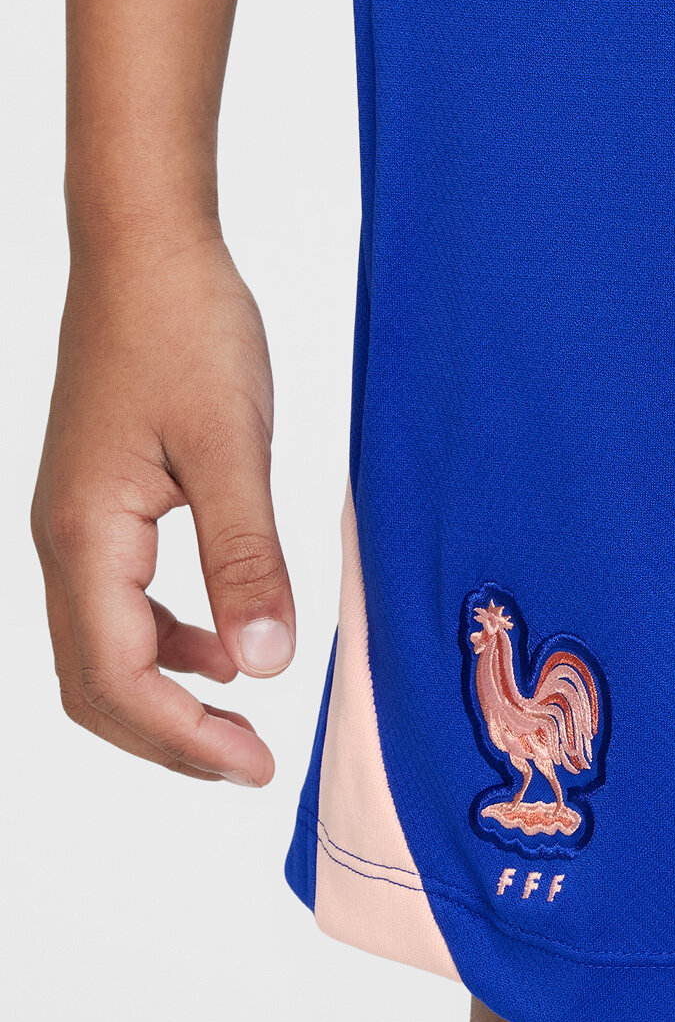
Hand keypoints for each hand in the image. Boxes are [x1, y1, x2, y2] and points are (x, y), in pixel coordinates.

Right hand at [31, 232, 294, 782]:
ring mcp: (77, 525)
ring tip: (244, 716)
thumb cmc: (185, 331)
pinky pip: (121, 601)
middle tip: (248, 764)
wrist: (147, 255)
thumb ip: (247, 557)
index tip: (252, 766)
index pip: (117, 678)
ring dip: (169, 692)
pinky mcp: (103, 505)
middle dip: (168, 735)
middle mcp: (64, 542)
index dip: (182, 738)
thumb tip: (264, 664)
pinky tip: (229, 637)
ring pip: (104, 647)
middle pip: (95, 682)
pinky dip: (170, 638)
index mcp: (86, 537)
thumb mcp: (232, 447)